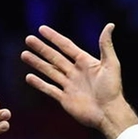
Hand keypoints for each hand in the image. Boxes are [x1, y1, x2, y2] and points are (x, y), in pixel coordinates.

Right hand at [21, 23, 135, 138]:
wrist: (108, 113)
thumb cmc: (112, 89)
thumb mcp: (111, 64)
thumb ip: (106, 45)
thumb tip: (110, 25)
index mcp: (85, 62)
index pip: (66, 46)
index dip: (54, 37)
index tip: (41, 29)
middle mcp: (75, 72)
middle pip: (54, 57)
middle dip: (41, 48)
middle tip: (28, 39)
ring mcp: (69, 85)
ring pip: (49, 71)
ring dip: (37, 63)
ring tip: (24, 54)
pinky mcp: (64, 99)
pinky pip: (49, 89)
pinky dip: (39, 83)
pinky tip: (29, 77)